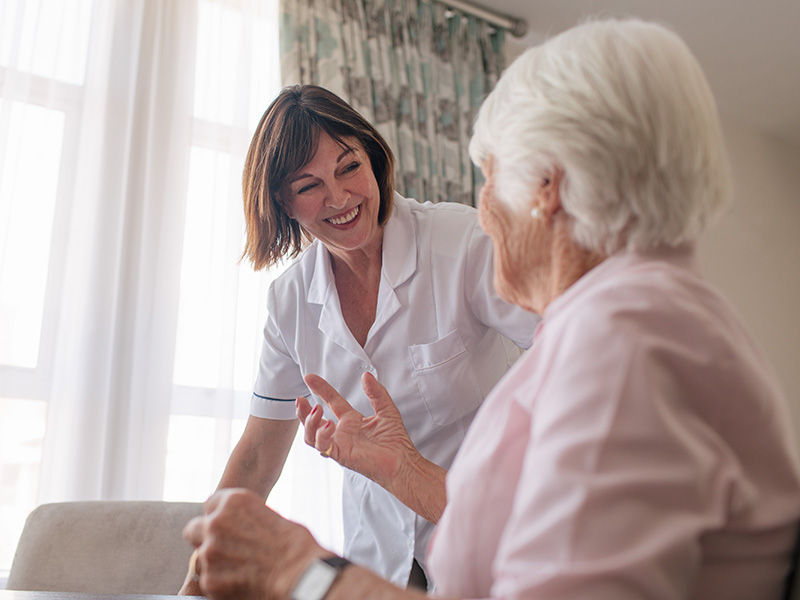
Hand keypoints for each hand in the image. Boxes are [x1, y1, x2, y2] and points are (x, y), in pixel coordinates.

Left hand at [182, 488, 326, 599]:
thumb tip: (237, 530)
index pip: (210, 504)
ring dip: (212, 562)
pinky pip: (206, 580)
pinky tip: (239, 582)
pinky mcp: (209, 579)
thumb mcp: (269, 516)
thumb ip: (245, 519)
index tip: (228, 527)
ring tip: (237, 570)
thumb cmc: (294, 545)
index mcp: (233, 501)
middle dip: (204, 538)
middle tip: (223, 549)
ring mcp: (210, 552)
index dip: (220, 517)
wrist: (298, 574)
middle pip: (194, 529)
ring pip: (198, 558)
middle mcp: (216, 523)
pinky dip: (219, 582)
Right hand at [296, 372, 419, 489]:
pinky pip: (323, 446)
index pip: (331, 401)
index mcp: (351, 421)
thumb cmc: (396, 441)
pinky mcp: (340, 455)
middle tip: (300, 400)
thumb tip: (366, 375)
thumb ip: (376, 392)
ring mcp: (339, 444)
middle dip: (303, 411)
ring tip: (317, 411)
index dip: (320, 388)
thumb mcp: (387, 409)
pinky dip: (321, 435)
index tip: (310, 377)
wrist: (402, 461)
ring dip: (309, 423)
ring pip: (311, 436)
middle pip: (312, 422)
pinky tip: (329, 426)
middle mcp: (342, 432)